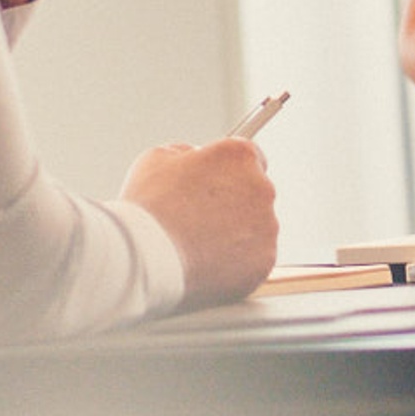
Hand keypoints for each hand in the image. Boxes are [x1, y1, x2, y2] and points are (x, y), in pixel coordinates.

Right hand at [120, 137, 278, 307]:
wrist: (147, 257)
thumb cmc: (149, 208)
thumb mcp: (157, 159)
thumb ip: (187, 152)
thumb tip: (194, 157)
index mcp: (239, 157)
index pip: (251, 158)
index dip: (231, 173)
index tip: (220, 185)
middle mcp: (262, 187)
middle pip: (254, 194)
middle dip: (231, 205)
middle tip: (199, 221)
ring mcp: (267, 225)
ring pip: (255, 229)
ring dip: (235, 235)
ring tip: (197, 245)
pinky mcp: (264, 259)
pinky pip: (254, 259)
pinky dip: (236, 263)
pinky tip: (208, 263)